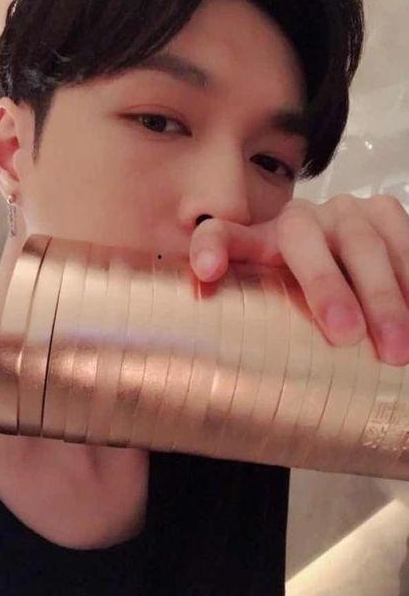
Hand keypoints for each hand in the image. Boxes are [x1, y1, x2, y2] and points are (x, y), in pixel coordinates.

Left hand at [189, 195, 408, 365]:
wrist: (352, 266)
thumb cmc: (303, 297)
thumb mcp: (274, 306)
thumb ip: (254, 325)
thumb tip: (225, 382)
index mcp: (260, 241)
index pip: (224, 234)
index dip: (211, 248)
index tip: (206, 272)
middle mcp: (301, 219)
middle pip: (303, 238)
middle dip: (325, 285)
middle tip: (344, 334)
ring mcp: (345, 213)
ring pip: (364, 241)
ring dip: (383, 295)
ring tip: (396, 348)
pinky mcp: (388, 216)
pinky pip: (404, 243)